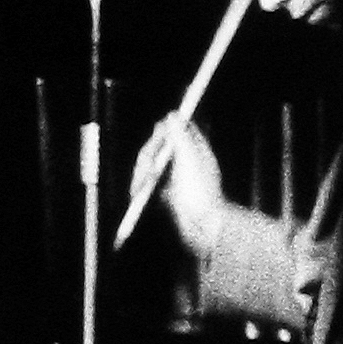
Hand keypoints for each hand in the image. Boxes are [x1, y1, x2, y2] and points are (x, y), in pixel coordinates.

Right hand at [130, 116, 224, 259]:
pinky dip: (144, 188)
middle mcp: (188, 163)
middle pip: (160, 150)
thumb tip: (173, 115)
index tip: (154, 141)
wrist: (203, 228)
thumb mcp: (189, 159)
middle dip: (147, 159)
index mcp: (196, 151)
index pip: (177, 131)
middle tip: (146, 173)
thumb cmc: (200, 195)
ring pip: (153, 168)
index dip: (162, 133)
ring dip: (143, 175)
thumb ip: (180, 136)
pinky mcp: (172, 196)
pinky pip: (153, 186)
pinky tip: (139, 195)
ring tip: (139, 188)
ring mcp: (180, 180)